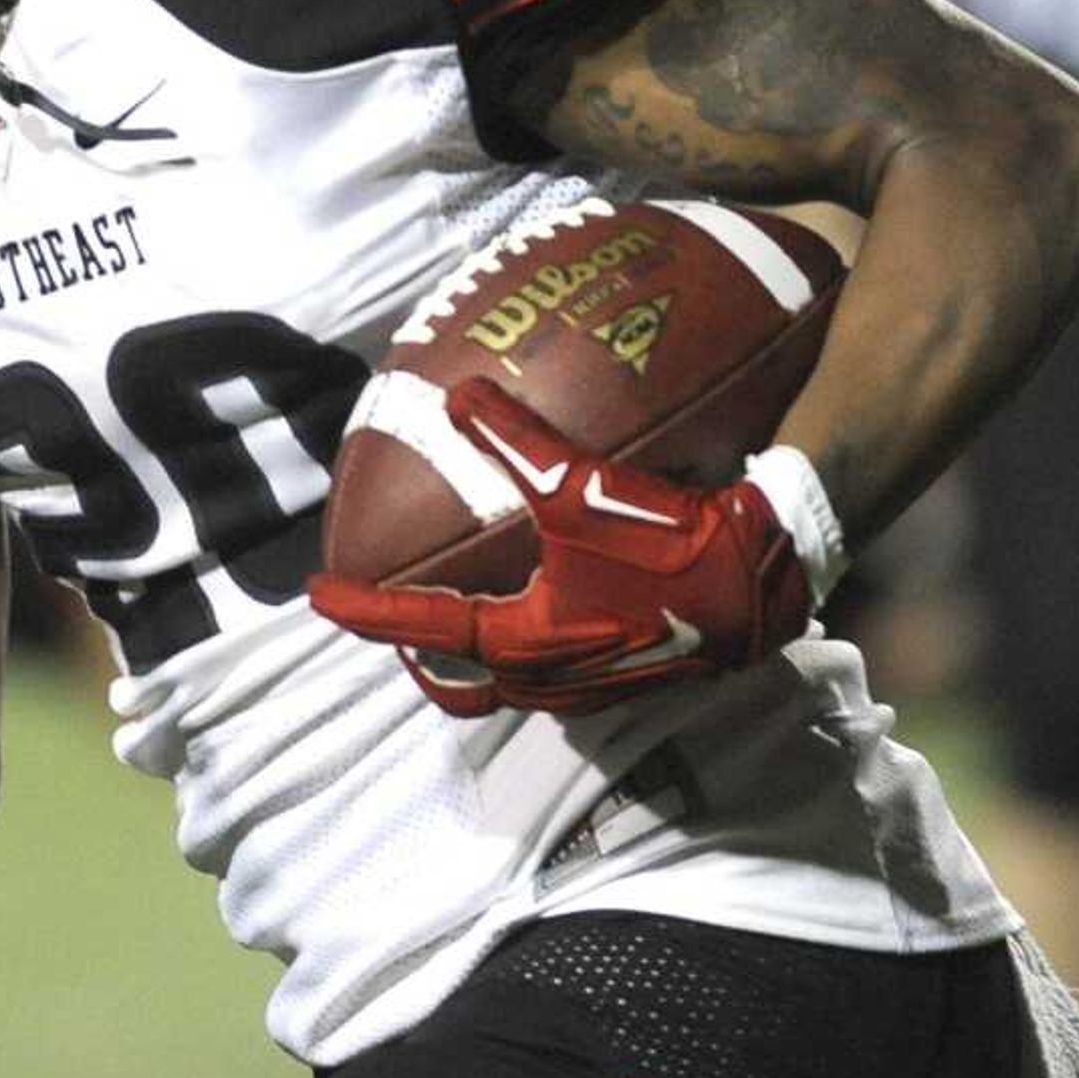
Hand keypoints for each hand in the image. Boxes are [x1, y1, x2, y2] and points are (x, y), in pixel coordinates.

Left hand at [309, 379, 812, 716]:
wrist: (761, 580)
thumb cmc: (667, 540)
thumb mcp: (580, 485)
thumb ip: (515, 441)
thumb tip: (461, 394)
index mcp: (520, 640)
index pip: (417, 626)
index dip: (362, 609)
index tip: (317, 595)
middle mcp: (546, 677)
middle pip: (458, 675)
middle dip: (418, 648)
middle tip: (389, 610)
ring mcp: (588, 684)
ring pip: (505, 675)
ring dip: (473, 646)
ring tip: (455, 603)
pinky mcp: (627, 671)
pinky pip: (552, 662)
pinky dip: (527, 633)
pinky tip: (543, 589)